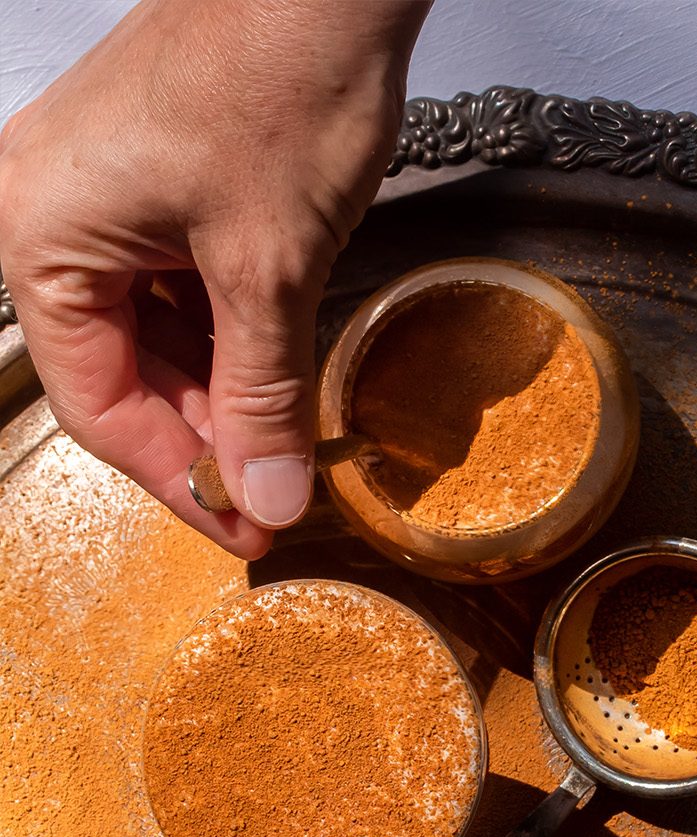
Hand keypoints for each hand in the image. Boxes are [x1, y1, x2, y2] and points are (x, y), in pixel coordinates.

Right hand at [0, 0, 430, 556]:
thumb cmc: (280, 80)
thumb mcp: (271, 268)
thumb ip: (264, 395)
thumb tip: (267, 500)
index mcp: (41, 236)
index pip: (97, 406)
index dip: (177, 481)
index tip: (246, 528)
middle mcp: (49, 216)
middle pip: (121, 375)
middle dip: (205, 439)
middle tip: (276, 497)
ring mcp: (101, 195)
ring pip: (154, 338)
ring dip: (222, 393)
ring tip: (287, 442)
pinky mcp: (154, 182)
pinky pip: (177, 289)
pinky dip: (230, 338)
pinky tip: (279, 373)